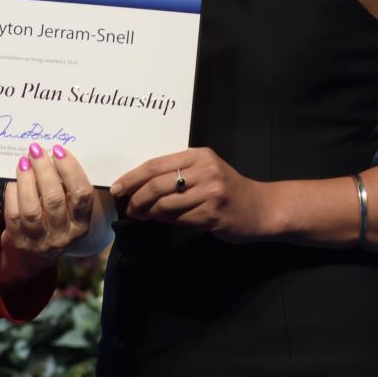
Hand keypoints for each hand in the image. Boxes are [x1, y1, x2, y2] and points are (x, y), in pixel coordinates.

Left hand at [0, 143, 94, 282]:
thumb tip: (54, 153)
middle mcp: (63, 235)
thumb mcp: (68, 213)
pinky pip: (13, 215)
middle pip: (55, 199)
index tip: (59, 150)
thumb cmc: (52, 225)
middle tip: (36, 150)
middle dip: (45, 170)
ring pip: (32, 208)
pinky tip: (12, 180)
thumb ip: (65, 188)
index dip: (71, 170)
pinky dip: (12, 194)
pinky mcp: (18, 241)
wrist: (30, 259)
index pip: (82, 195)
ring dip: (27, 181)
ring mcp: (39, 241)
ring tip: (23, 162)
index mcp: (81, 224)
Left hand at [110, 147, 264, 243]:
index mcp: (199, 155)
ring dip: (148, 213)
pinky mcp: (213, 214)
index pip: (156, 164)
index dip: (132, 177)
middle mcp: (205, 170)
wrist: (261, 208)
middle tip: (128, 208)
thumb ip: (176, 174)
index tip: (116, 188)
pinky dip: (165, 221)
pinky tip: (161, 221)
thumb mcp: (205, 171)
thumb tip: (137, 187)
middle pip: (157, 184)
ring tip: (142, 216)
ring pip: (165, 204)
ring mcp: (210, 193)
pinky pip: (179, 219)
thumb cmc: (227, 189)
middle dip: (137, 198)